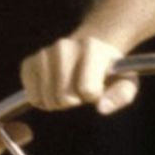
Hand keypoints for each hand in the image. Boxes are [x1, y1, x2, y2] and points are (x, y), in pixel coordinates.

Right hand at [20, 35, 136, 113]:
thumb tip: (102, 108)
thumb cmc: (109, 71)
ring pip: (46, 98)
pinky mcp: (29, 63)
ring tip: (67, 89)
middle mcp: (64, 46)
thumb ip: (121, 95)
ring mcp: (44, 53)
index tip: (96, 87)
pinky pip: (32, 97)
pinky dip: (42, 100)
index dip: (93, 96)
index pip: (87, 90)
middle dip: (74, 101)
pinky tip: (53, 89)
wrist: (89, 51)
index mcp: (91, 48)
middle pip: (64, 97)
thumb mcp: (125, 81)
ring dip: (58, 102)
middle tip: (80, 90)